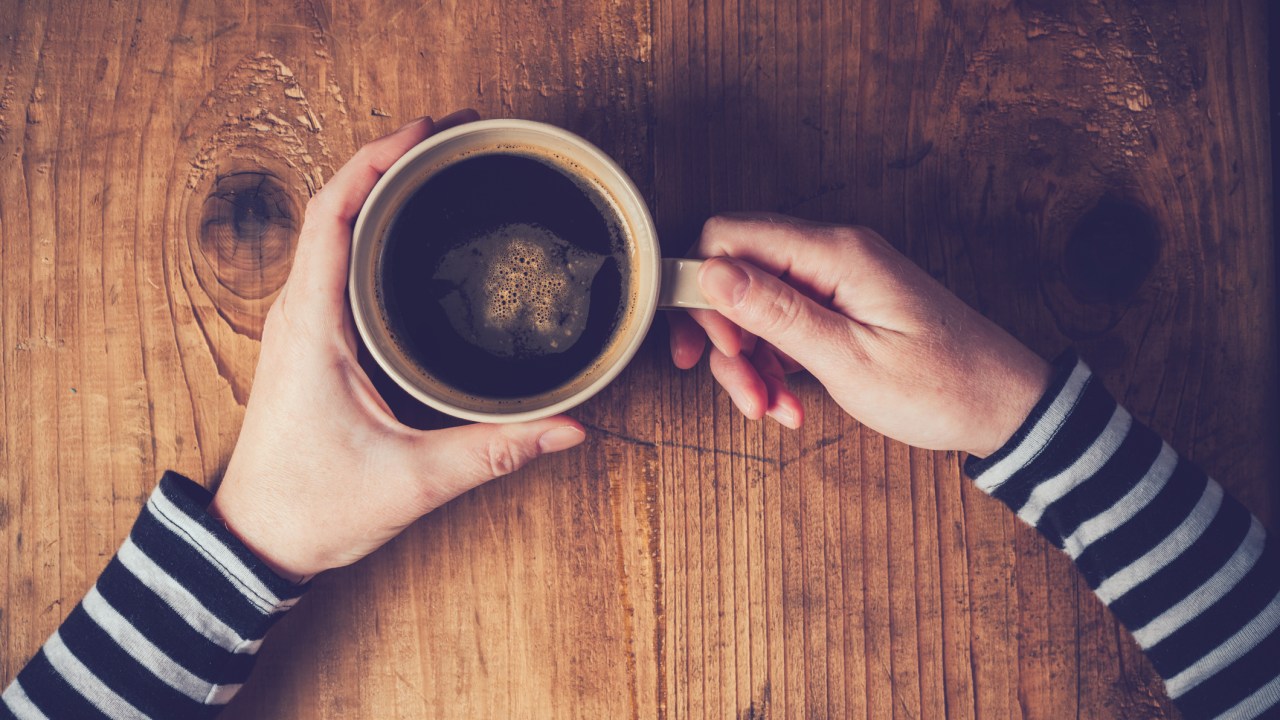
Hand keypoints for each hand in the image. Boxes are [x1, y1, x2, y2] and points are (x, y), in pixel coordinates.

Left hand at [211, 111, 585, 581]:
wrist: (256, 542)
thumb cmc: (313, 507)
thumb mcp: (414, 479)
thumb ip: (495, 449)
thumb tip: (568, 426)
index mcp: (313, 327)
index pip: (332, 215)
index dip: (375, 161)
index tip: (425, 132)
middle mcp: (297, 315)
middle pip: (333, 208)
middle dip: (387, 162)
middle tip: (449, 141)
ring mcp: (297, 328)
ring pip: (328, 233)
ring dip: (373, 193)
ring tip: (432, 172)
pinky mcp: (306, 344)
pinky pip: (330, 264)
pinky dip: (364, 231)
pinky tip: (405, 238)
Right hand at [668, 213, 1050, 457]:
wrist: (1003, 406)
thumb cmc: (941, 386)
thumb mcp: (848, 359)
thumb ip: (776, 313)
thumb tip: (711, 272)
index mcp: (834, 254)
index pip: (728, 235)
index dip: (703, 290)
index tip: (714, 346)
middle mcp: (833, 254)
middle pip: (736, 274)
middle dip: (726, 338)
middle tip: (743, 392)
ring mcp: (838, 278)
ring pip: (755, 305)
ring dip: (751, 362)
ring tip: (772, 408)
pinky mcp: (843, 303)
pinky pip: (786, 322)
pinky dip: (776, 364)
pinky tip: (790, 401)